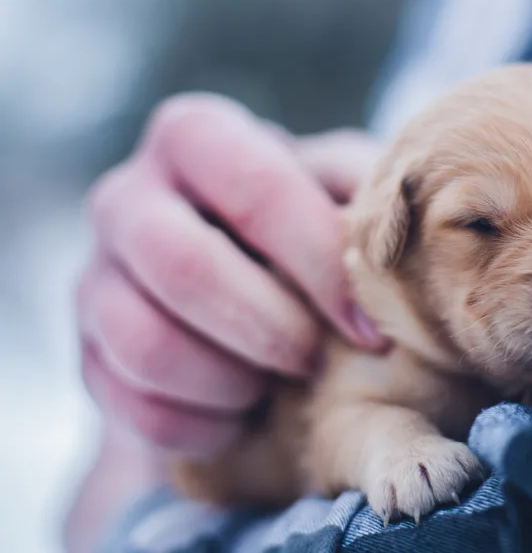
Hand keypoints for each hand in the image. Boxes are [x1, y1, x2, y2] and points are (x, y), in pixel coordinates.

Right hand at [76, 93, 388, 457]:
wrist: (244, 281)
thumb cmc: (310, 225)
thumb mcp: (344, 189)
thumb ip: (369, 193)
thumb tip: (414, 222)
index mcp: (195, 136)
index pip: (257, 190)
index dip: (320, 266)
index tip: (372, 329)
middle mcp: (127, 196)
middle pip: (182, 266)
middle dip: (269, 328)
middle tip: (316, 360)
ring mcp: (95, 275)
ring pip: (145, 343)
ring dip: (230, 380)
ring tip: (278, 385)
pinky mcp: (87, 352)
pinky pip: (132, 407)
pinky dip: (201, 425)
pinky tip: (244, 416)